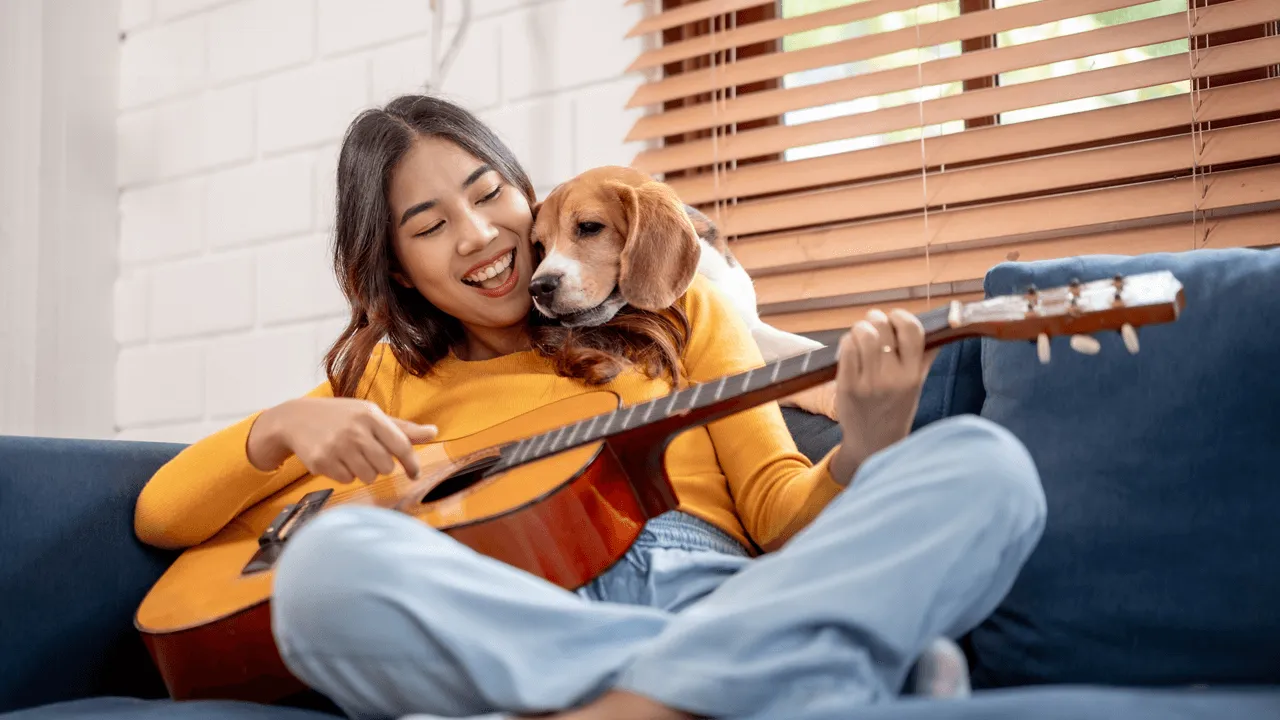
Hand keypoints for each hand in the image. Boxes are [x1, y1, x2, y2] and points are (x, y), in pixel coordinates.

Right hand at [247, 397, 437, 482]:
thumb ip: (402, 428)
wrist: (296, 419)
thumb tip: (434, 432)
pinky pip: (347, 480)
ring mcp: (337, 446)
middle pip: (386, 466)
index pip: (402, 445)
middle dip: (381, 465)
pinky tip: (336, 459)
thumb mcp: (370, 415)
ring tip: (351, 455)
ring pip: (368, 476)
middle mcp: (355, 430)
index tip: (415, 474)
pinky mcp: (322, 461)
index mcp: (371, 415)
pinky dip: (345, 474)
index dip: (412, 463)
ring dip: (364, 471)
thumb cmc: (342, 416)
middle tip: (368, 454)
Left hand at [828, 309, 937, 484]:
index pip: (912, 330)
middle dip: (875, 319)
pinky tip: (851, 349)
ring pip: (862, 335)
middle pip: (882, 328)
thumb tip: (940, 329)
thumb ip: (924, 357)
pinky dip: (847, 342)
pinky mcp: (847, 386)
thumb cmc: (896, 409)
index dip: (901, 316)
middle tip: (873, 324)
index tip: (894, 318)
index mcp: (912, 375)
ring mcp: (868, 382)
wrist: (873, 443)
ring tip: (861, 336)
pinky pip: (845, 349)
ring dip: (859, 329)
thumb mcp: (916, 385)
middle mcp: (892, 378)